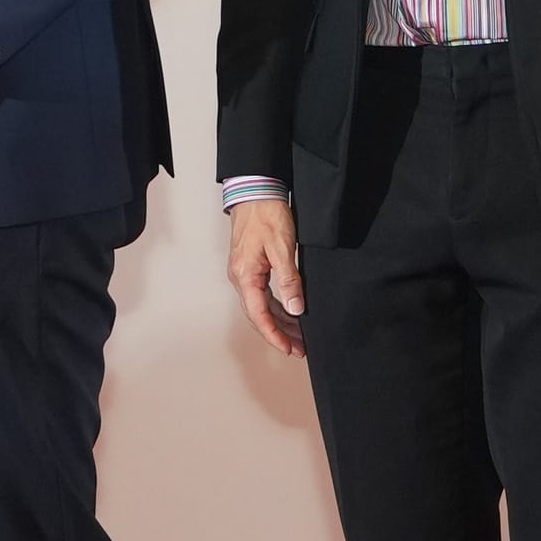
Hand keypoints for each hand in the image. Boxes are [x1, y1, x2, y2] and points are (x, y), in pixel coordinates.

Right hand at [223, 193, 308, 355]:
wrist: (256, 191)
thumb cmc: (266, 215)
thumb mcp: (282, 249)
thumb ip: (289, 281)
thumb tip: (295, 309)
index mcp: (245, 276)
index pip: (259, 315)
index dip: (275, 335)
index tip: (289, 349)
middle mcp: (241, 278)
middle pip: (259, 315)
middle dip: (279, 333)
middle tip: (299, 348)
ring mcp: (244, 273)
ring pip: (262, 306)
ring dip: (280, 321)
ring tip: (299, 335)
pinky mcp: (251, 266)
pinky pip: (263, 294)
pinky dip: (277, 306)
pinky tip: (291, 312)